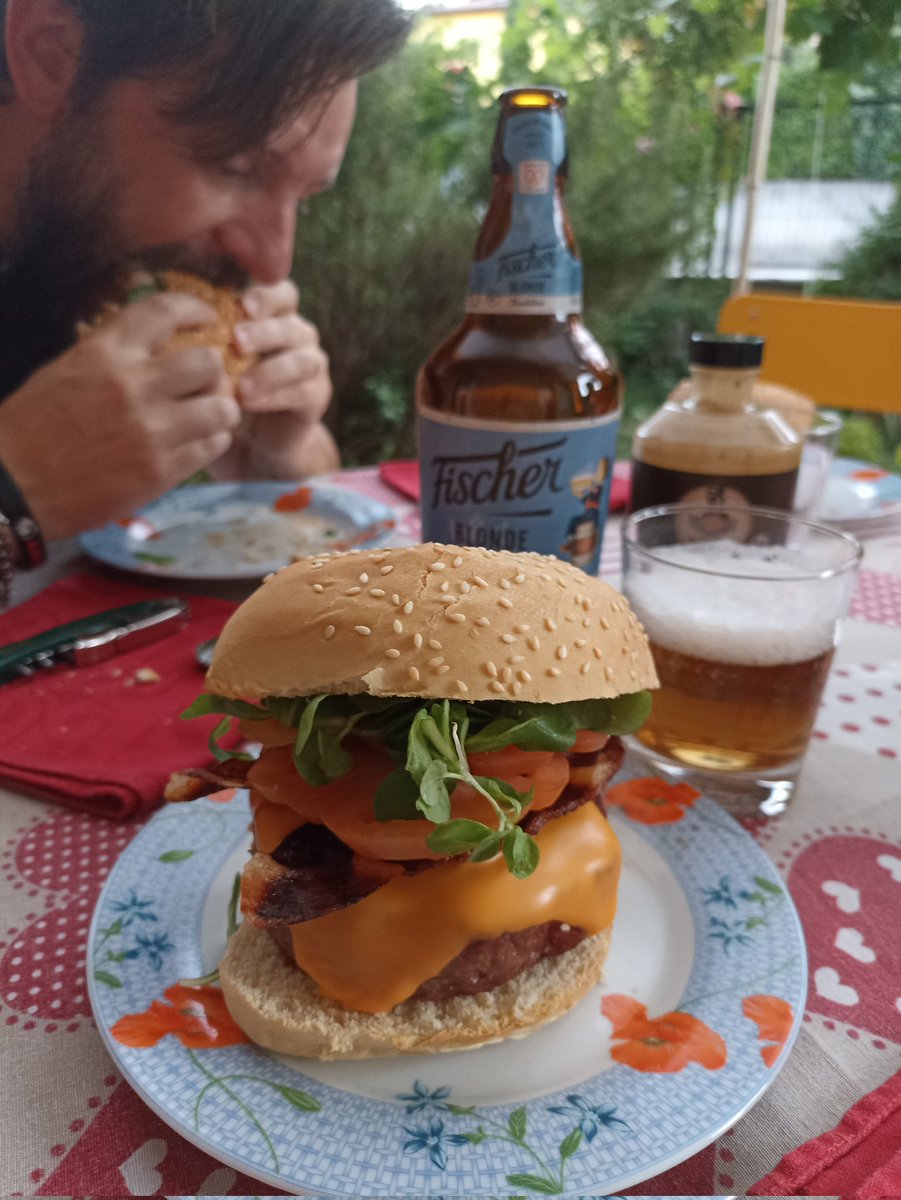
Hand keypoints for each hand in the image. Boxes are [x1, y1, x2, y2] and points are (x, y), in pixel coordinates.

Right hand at [0, 293, 240, 540]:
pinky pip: (213, 446)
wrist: (14, 487)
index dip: (197, 309)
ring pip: (222, 407)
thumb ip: (113, 356)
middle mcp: (133, 385)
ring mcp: (151, 430)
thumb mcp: (66, 371)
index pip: (166, 311)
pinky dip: (212, 442)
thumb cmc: (31, 429)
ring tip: (209, 416)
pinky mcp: (162, 470)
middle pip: (208, 361)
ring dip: (220, 410)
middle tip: (207, 382)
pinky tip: (199, 443)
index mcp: (104, 352)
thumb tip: (155, 347)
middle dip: (213, 370)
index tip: (209, 318)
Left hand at [209, 280, 338, 478]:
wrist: (251, 440)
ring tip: (241, 384)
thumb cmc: (223, 389)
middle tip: (236, 340)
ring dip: (271, 369)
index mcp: (274, 315)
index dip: (265, 295)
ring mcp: (311, 365)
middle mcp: (298, 335)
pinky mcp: (317, 396)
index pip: (280, 292)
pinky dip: (275, 396)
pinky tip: (249, 402)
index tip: (240, 304)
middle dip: (264, 331)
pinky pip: (303, 391)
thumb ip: (201, 334)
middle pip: (290, 323)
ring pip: (302, 358)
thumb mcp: (210, 359)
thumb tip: (168, 311)